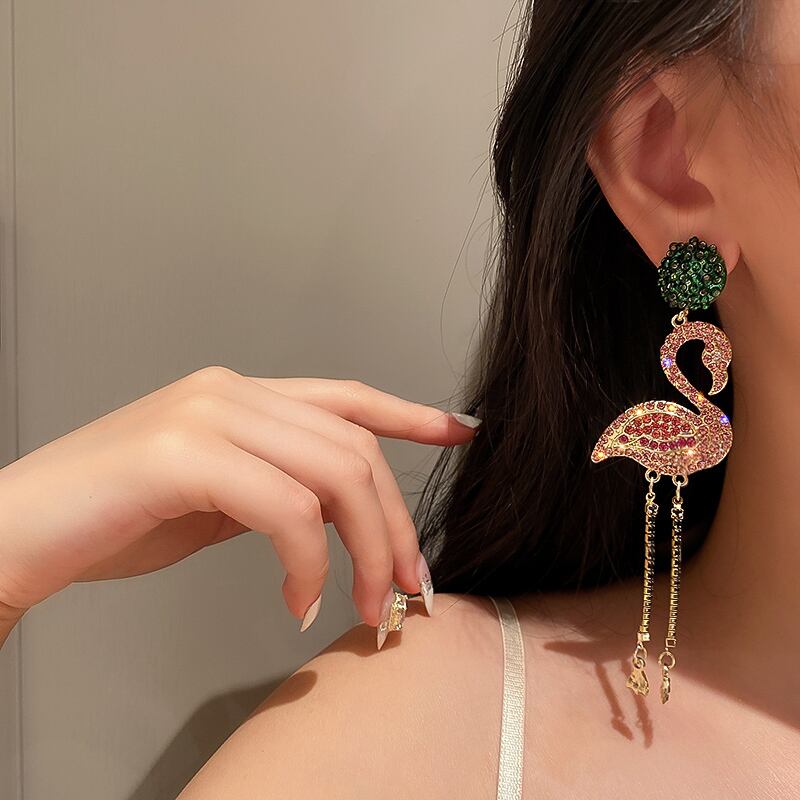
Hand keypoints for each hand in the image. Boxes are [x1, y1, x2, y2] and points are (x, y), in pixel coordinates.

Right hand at [0, 367, 479, 640]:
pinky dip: (305, 563)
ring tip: (365, 606)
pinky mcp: (184, 453)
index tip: (461, 431)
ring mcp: (208, 414)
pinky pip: (285, 510)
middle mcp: (230, 391)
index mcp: (240, 395)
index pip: (345, 396)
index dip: (410, 413)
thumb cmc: (115, 517)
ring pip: (334, 473)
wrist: (19, 531)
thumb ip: (273, 486)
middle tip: (407, 586)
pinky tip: (296, 601)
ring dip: (366, 549)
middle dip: (396, 523)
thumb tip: (334, 515)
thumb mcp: (214, 495)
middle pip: (354, 447)